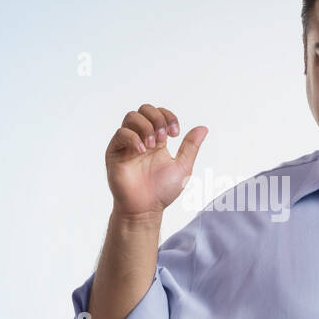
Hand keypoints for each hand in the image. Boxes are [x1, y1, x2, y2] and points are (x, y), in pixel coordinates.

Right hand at [106, 104, 206, 218]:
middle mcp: (141, 139)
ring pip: (131, 117)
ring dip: (146, 126)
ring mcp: (127, 145)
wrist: (145, 209)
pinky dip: (133, 137)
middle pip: (144, 109)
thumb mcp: (183, 166)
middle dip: (157, 118)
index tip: (175, 133)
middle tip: (165, 137)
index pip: (159, 114)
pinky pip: (121, 133)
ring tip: (153, 145)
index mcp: (157, 140)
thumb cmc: (162, 192)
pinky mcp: (115, 152)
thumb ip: (191, 146)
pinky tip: (142, 150)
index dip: (168, 116)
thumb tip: (203, 128)